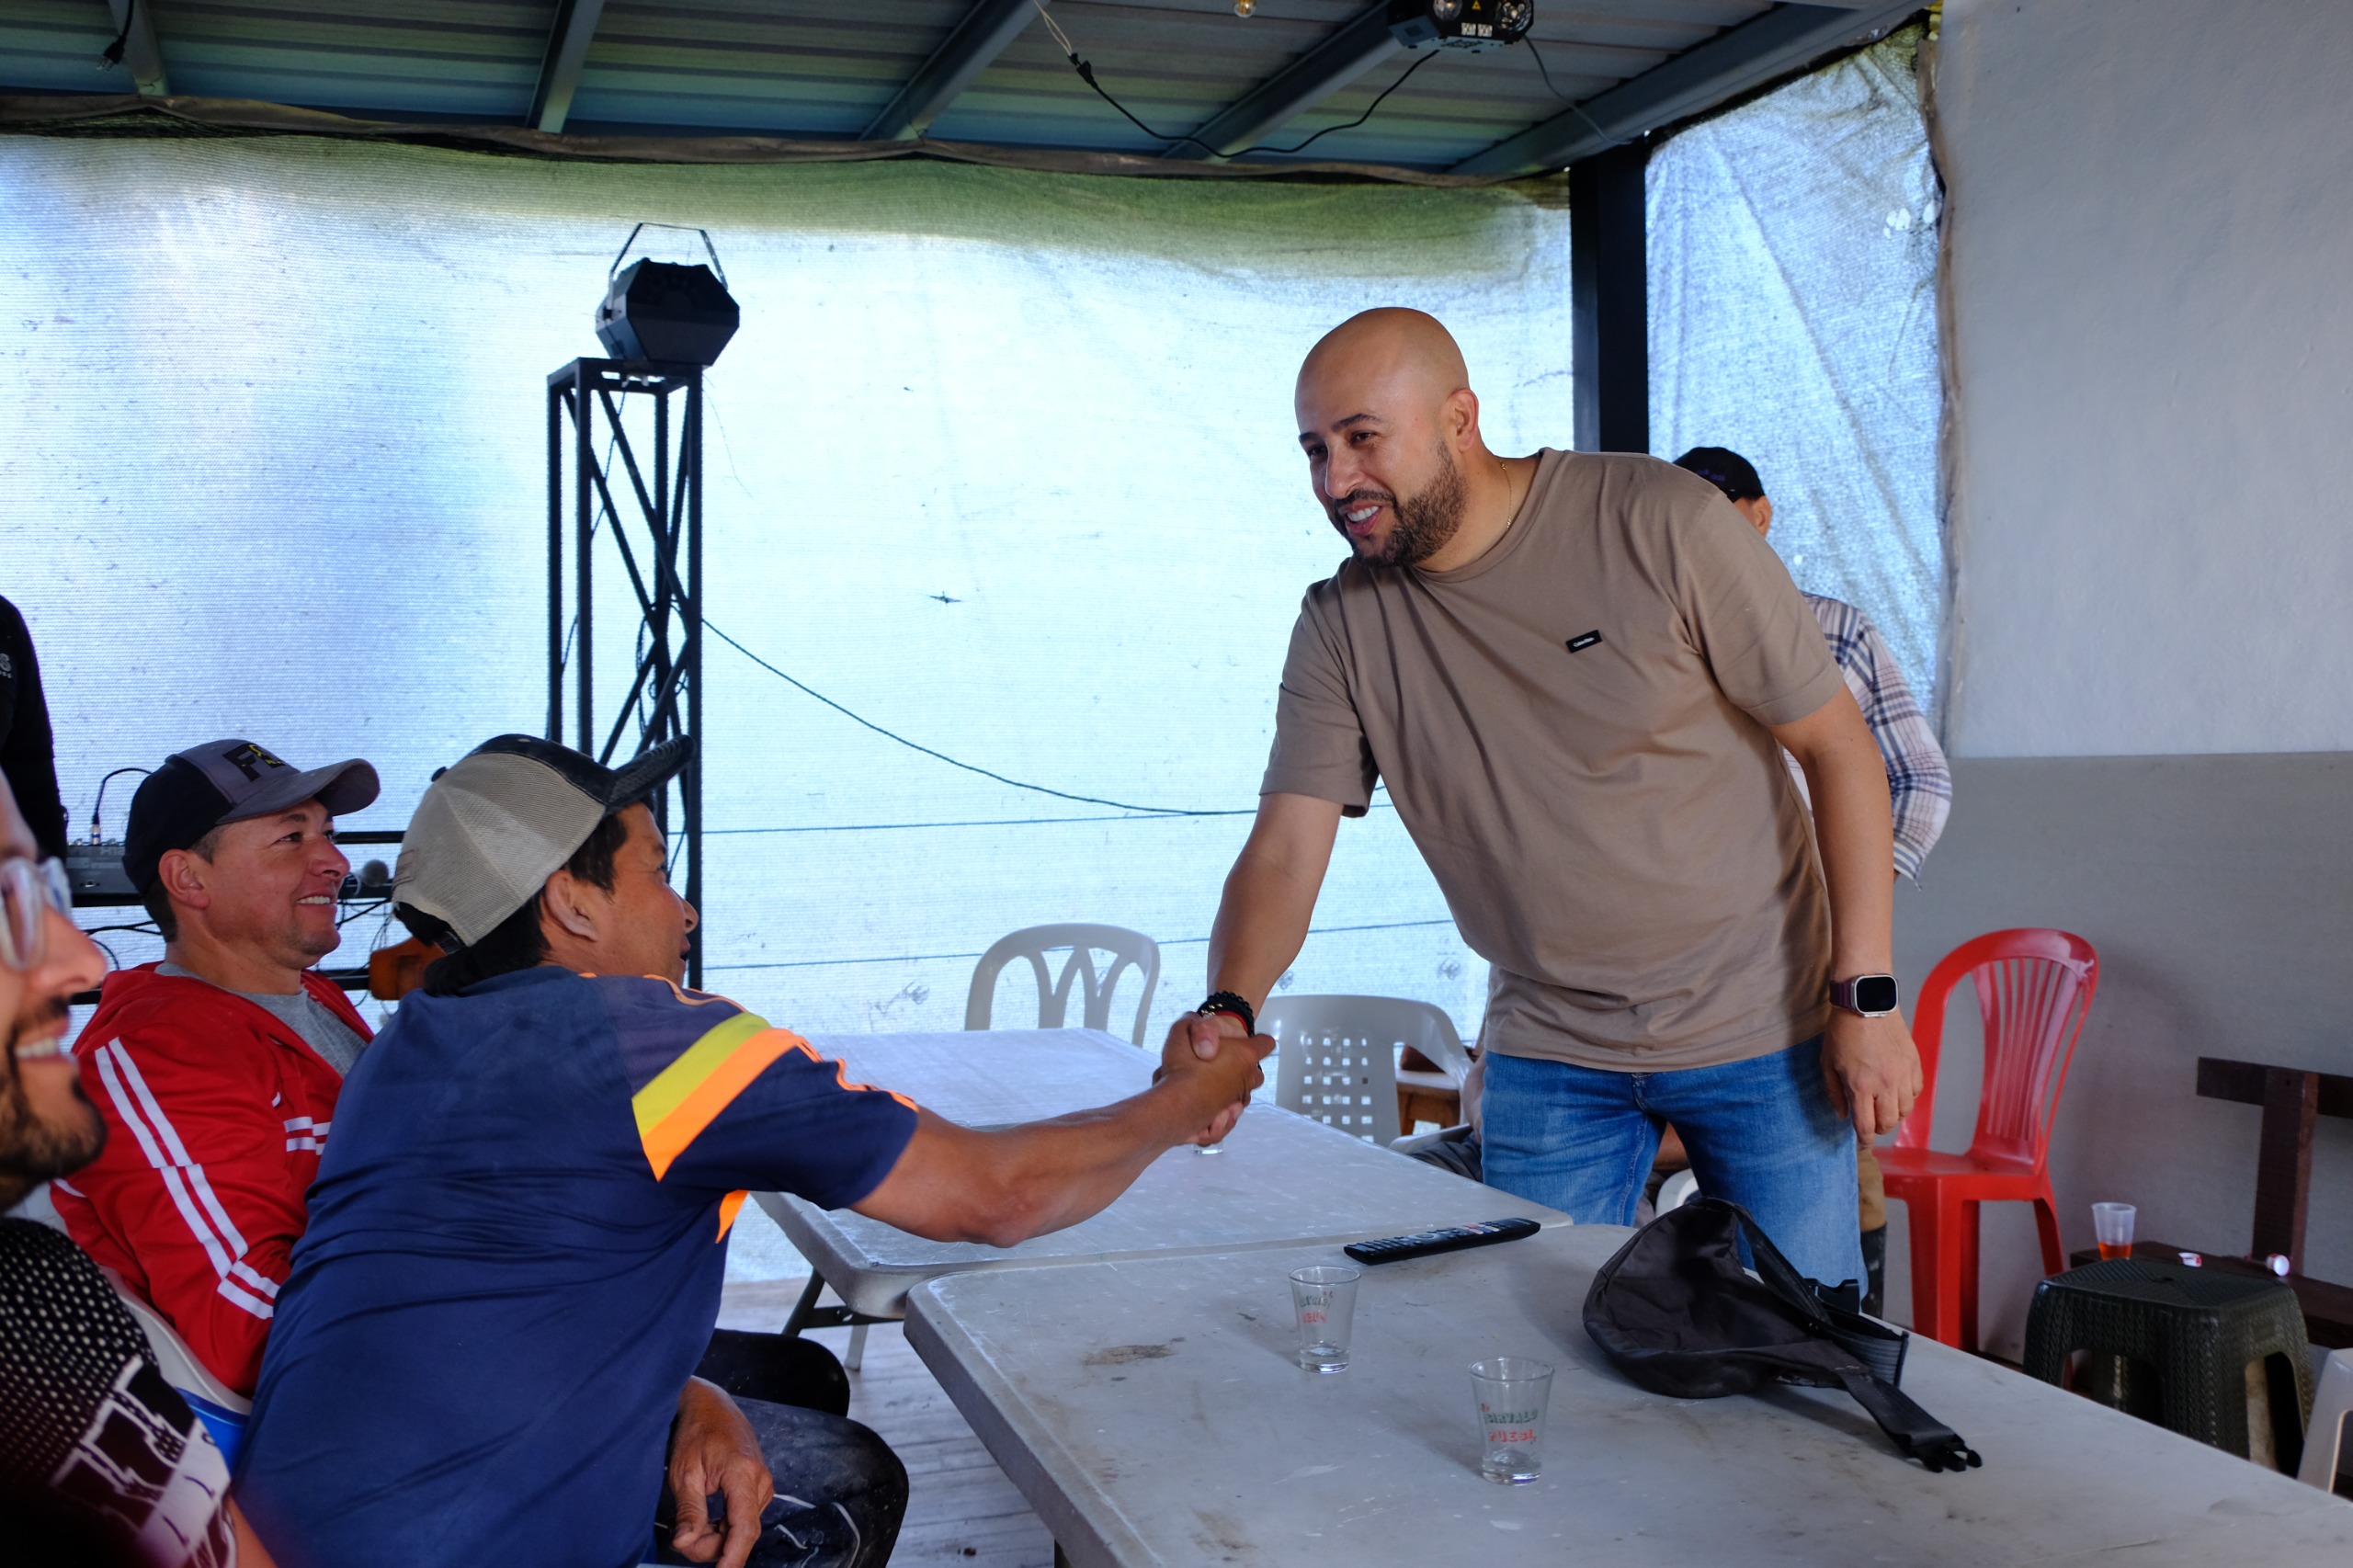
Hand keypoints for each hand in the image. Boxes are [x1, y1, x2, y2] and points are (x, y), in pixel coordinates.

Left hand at [668, 1377, 771, 1567]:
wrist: (712, 1406)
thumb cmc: (696, 1433)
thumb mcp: (685, 1473)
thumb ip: (688, 1511)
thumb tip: (684, 1544)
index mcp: (743, 1474)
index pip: (744, 1527)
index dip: (733, 1556)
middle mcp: (760, 1481)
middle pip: (743, 1533)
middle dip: (714, 1547)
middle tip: (683, 1541)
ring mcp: (762, 1484)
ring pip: (744, 1528)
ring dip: (719, 1538)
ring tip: (692, 1525)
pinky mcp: (758, 1487)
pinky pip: (745, 1518)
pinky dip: (725, 1527)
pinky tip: (707, 1520)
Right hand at [1159, 1011, 1270, 1143]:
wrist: (1175, 1106)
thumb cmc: (1183, 1068)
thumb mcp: (1184, 1030)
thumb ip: (1197, 1025)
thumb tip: (1205, 1033)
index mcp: (1245, 1054)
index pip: (1265, 1043)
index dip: (1256, 1041)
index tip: (1242, 1043)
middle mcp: (1246, 1079)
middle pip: (1254, 1073)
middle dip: (1240, 1070)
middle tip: (1217, 1066)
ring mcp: (1237, 1101)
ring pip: (1239, 1096)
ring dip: (1226, 1094)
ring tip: (1202, 1089)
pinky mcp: (1225, 1123)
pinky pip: (1226, 1118)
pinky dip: (1217, 1117)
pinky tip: (1202, 1109)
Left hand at [1822, 1008, 1922, 1139]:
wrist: (1867, 1003)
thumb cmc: (1842, 1033)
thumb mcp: (1827, 1063)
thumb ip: (1834, 1093)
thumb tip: (1841, 1116)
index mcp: (1861, 1086)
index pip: (1865, 1126)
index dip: (1863, 1140)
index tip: (1861, 1143)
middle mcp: (1886, 1085)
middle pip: (1888, 1123)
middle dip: (1877, 1128)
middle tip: (1870, 1123)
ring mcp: (1903, 1075)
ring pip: (1905, 1111)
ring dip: (1893, 1114)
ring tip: (1883, 1107)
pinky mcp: (1915, 1064)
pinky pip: (1916, 1092)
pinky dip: (1907, 1097)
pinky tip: (1896, 1091)